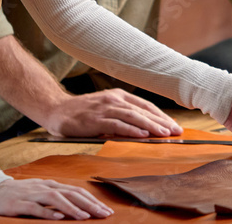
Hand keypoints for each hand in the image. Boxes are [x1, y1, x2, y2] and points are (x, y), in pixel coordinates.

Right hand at [0, 178, 112, 219]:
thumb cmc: (19, 194)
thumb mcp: (40, 194)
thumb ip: (57, 199)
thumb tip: (77, 207)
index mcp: (51, 185)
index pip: (76, 191)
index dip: (92, 200)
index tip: (106, 210)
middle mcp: (44, 187)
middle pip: (71, 193)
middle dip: (89, 204)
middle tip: (104, 214)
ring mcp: (32, 194)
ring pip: (56, 198)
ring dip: (72, 208)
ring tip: (85, 217)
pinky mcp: (19, 203)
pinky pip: (35, 208)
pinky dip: (48, 212)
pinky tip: (58, 218)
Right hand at [39, 89, 182, 138]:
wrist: (55, 110)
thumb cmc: (82, 112)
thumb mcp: (106, 109)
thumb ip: (123, 117)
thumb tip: (145, 131)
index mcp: (119, 95)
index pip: (145, 105)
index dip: (161, 116)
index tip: (174, 126)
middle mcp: (114, 99)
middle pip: (142, 111)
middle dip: (161, 122)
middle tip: (176, 132)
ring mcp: (105, 108)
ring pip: (133, 116)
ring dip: (151, 126)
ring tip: (164, 134)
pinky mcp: (95, 119)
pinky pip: (117, 124)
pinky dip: (131, 130)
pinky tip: (143, 136)